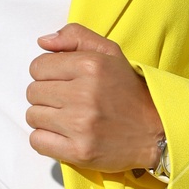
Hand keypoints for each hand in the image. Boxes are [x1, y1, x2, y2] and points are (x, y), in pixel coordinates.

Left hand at [26, 22, 164, 174]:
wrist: (156, 132)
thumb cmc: (129, 91)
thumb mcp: (110, 53)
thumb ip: (75, 37)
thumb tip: (43, 42)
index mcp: (90, 65)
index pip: (38, 67)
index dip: (47, 73)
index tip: (63, 81)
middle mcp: (84, 94)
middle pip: (33, 92)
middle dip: (46, 95)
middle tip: (68, 101)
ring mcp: (81, 125)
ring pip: (32, 116)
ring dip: (45, 118)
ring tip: (68, 118)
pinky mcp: (79, 152)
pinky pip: (37, 141)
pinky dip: (45, 139)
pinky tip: (64, 135)